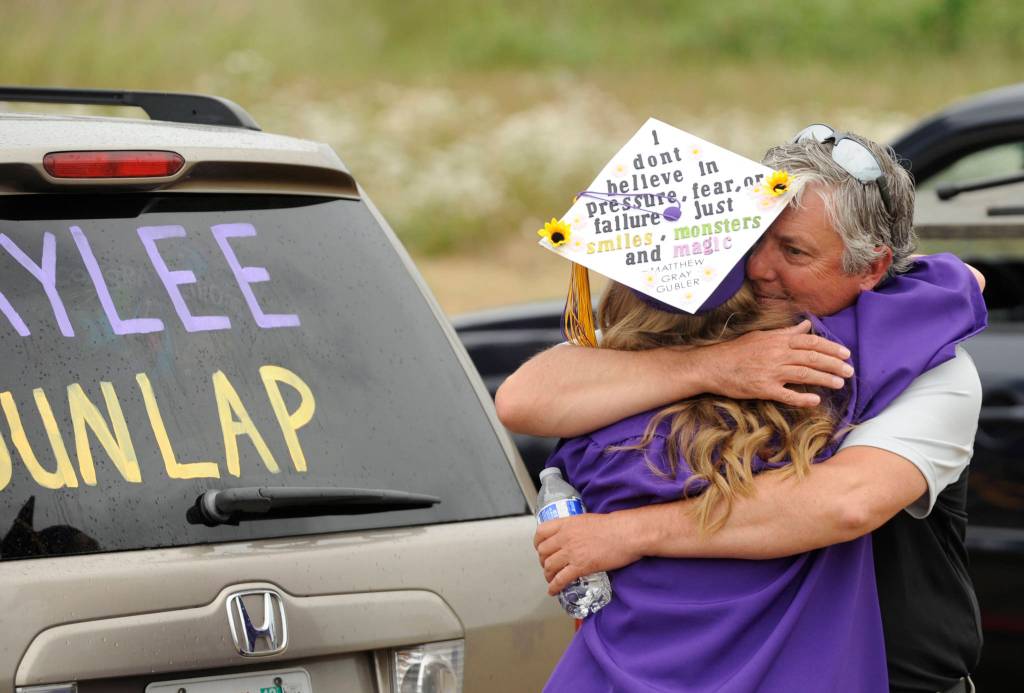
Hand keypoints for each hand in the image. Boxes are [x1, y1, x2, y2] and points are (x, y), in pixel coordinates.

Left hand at [534, 513, 641, 594]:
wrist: (626, 533)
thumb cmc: (613, 526)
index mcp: (566, 524)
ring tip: (551, 579)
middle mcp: (565, 537)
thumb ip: (576, 529)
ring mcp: (571, 552)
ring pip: (549, 566)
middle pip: (543, 551)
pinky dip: (554, 587)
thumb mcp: (588, 520)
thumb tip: (575, 537)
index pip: (541, 532)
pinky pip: (561, 579)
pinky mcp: (580, 566)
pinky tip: (553, 591)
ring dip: (548, 575)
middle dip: (543, 561)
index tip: (540, 548)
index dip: (537, 542)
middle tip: (548, 566)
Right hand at [697, 319, 853, 406]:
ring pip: (804, 374)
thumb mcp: (762, 336)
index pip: (811, 342)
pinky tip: (815, 400)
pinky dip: (802, 398)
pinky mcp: (763, 388)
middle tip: (849, 371)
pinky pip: (787, 394)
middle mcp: (777, 354)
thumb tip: (806, 325)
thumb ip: (786, 332)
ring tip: (840, 384)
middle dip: (834, 364)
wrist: (713, 366)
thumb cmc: (737, 351)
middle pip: (813, 357)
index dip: (831, 347)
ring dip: (825, 379)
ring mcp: (771, 372)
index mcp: (778, 341)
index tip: (846, 353)